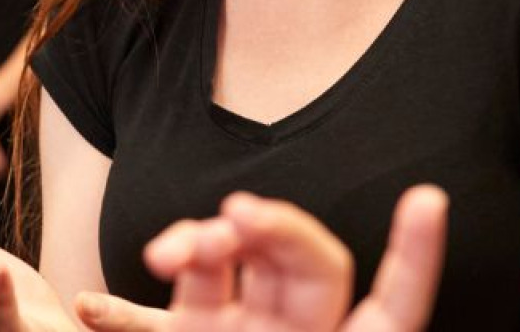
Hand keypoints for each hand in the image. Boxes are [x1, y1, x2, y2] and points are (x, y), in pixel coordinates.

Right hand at [99, 186, 447, 331]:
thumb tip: (216, 318)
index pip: (393, 305)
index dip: (414, 255)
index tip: (429, 200)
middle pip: (300, 263)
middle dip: (273, 227)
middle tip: (236, 217)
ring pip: (228, 268)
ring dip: (197, 245)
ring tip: (167, 255)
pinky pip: (152, 321)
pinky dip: (120, 315)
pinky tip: (91, 309)